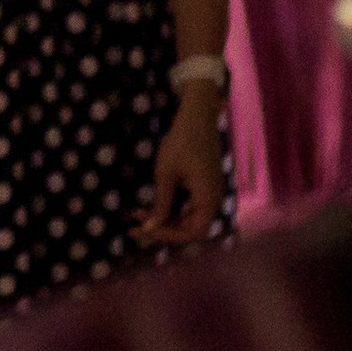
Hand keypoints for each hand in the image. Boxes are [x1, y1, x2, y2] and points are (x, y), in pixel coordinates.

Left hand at [133, 85, 225, 246]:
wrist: (197, 115)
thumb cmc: (181, 142)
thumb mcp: (166, 174)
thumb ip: (161, 203)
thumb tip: (150, 228)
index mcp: (209, 200)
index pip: (194, 232)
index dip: (170, 235)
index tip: (147, 229)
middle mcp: (214, 200)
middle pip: (191, 226)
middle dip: (164, 228)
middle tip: (136, 225)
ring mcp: (210, 192)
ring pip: (188, 216)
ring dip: (166, 217)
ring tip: (140, 214)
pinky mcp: (205, 184)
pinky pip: (190, 204)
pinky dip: (172, 206)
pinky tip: (154, 203)